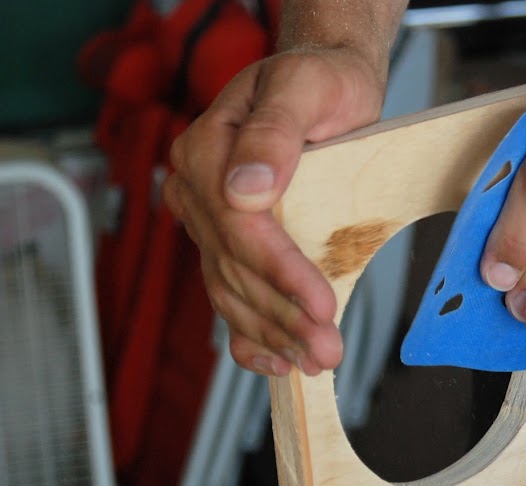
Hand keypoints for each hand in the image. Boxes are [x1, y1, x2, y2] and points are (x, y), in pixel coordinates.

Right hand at [164, 49, 385, 375]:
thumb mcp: (306, 86)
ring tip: (315, 361)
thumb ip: (273, 133)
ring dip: (274, 334)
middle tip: (327, 350)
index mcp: (207, 151)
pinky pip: (229, 296)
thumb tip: (246, 189)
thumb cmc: (318, 82)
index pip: (239, 227)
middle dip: (284, 316)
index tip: (320, 304)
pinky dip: (251, 336)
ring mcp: (210, 222)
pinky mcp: (228, 244)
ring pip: (231, 291)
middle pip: (235, 269)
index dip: (279, 271)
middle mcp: (198, 191)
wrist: (322, 87)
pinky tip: (277, 362)